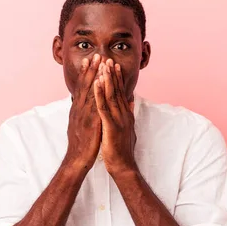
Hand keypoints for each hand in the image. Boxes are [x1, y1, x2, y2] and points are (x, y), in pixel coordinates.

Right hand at [64, 53, 101, 170]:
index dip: (87, 74)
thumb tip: (86, 107)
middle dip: (91, 70)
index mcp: (78, 110)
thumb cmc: (82, 144)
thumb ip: (85, 114)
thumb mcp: (82, 126)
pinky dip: (96, 93)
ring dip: (94, 76)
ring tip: (99, 63)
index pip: (83, 88)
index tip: (91, 60)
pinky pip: (93, 104)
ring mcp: (83, 115)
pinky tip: (100, 83)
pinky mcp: (89, 122)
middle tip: (96, 55)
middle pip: (85, 86)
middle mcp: (79, 109)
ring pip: (89, 92)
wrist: (77, 159)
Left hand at [93, 58, 137, 176]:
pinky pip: (104, 107)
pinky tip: (96, 83)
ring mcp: (118, 119)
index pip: (121, 93)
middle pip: (117, 90)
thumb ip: (128, 115)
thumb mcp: (126, 129)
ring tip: (102, 65)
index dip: (117, 79)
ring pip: (111, 95)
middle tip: (108, 59)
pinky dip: (100, 93)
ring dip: (107, 79)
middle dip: (112, 74)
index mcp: (125, 115)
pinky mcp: (111, 126)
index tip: (113, 65)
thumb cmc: (121, 150)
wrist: (122, 166)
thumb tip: (130, 103)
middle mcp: (123, 114)